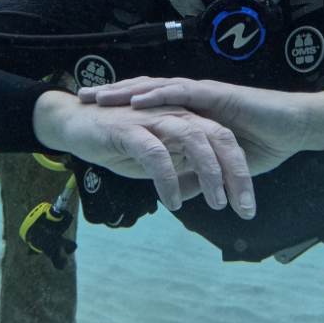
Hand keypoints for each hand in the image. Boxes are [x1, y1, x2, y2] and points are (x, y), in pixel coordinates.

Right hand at [33, 91, 256, 217]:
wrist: (76, 123)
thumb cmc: (119, 141)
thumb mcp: (157, 160)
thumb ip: (181, 170)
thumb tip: (202, 191)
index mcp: (187, 121)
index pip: (225, 142)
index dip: (240, 173)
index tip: (247, 206)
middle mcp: (176, 115)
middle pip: (218, 138)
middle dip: (235, 174)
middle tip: (243, 207)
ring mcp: (154, 119)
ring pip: (194, 139)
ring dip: (209, 172)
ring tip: (216, 203)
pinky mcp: (130, 128)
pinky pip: (156, 153)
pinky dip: (167, 178)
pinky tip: (171, 201)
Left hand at [79, 78, 323, 175]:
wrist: (295, 127)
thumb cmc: (262, 143)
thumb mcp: (219, 165)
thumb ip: (195, 175)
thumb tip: (172, 192)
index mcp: (190, 110)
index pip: (148, 104)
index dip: (120, 105)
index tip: (91, 110)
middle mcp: (192, 98)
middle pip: (144, 91)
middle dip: (113, 93)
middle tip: (82, 97)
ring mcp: (203, 94)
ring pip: (157, 88)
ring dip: (126, 92)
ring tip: (100, 96)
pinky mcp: (217, 96)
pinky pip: (183, 94)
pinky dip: (159, 96)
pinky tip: (138, 100)